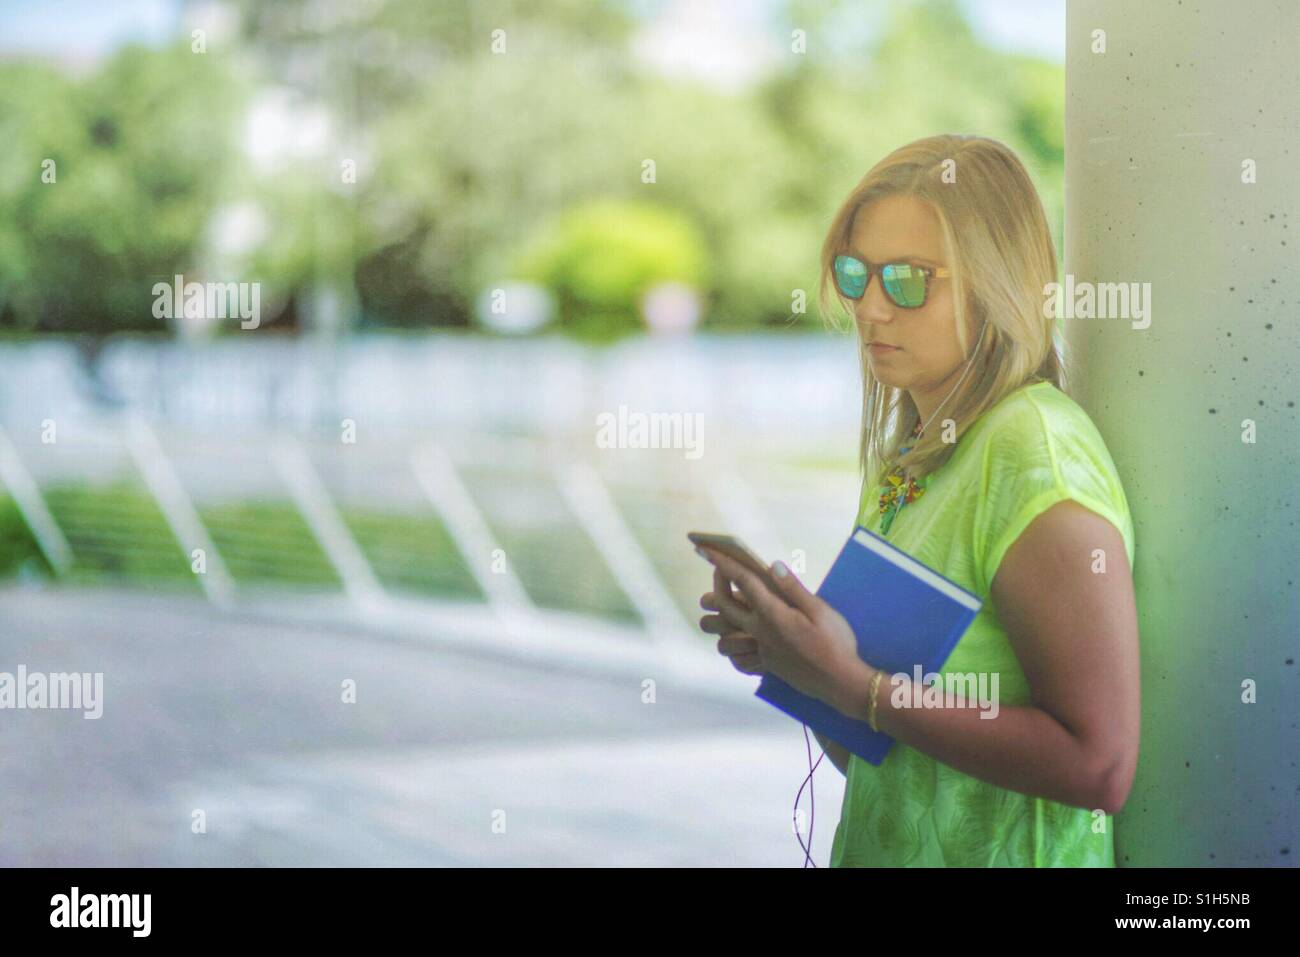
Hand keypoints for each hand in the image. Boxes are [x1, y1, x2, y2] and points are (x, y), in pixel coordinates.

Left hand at [696, 546, 871, 709]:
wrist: (841, 682)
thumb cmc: (835, 643)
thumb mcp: (820, 610)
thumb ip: (793, 588)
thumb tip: (772, 565)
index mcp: (772, 615)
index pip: (742, 583)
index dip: (723, 564)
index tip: (705, 550)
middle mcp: (760, 633)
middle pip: (724, 608)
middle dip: (716, 587)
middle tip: (720, 572)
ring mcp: (761, 651)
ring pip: (723, 640)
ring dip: (721, 623)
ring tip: (731, 608)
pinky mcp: (767, 666)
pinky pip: (739, 659)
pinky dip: (736, 648)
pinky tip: (745, 638)